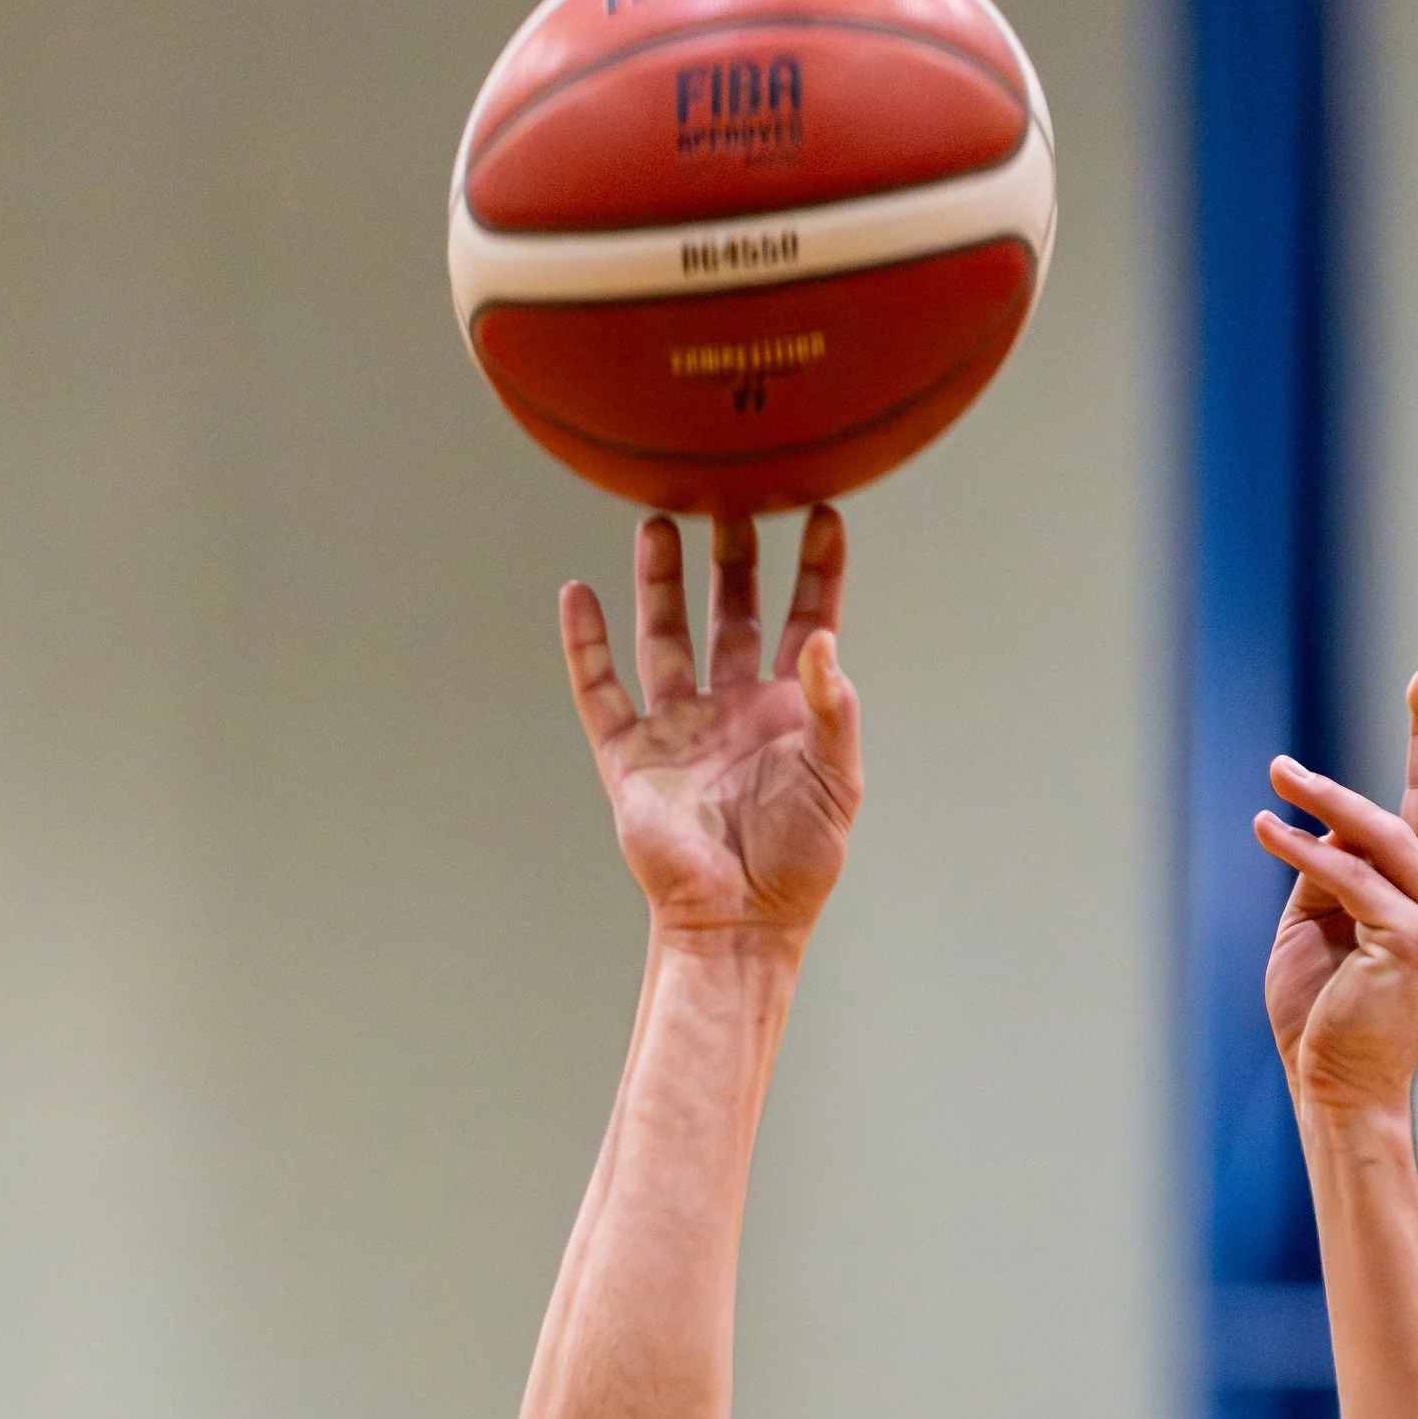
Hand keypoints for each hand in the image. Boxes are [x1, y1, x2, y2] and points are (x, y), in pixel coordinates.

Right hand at [560, 508, 860, 941]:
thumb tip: (820, 641)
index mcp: (788, 710)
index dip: (816, 570)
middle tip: (730, 498)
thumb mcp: (839, 781)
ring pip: (666, 636)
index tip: (824, 513)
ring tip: (659, 523)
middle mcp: (732, 707)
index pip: (808, 621)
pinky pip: (600, 690)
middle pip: (732, 612)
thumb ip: (833, 708)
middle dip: (733, 557)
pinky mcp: (630, 756)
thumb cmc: (799, 861)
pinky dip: (584, 644)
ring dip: (662, 582)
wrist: (739, 920)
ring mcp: (679, 727)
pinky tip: (578, 594)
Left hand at [1254, 669, 1417, 1114]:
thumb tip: (1327, 820)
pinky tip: (1267, 828)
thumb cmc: (1326, 1017)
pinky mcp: (1412, 943)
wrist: (1336, 1090)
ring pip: (1382, 837)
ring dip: (1326, 798)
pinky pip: (1351, 879)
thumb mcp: (1322, 925)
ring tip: (1278, 772)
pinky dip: (1303, 850)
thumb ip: (1330, 871)